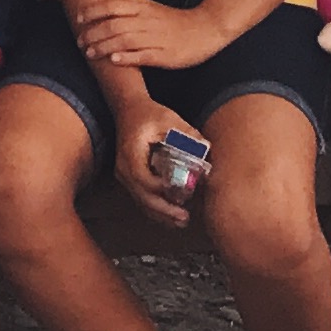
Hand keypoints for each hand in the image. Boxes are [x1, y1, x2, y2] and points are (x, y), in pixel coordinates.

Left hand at [72, 0, 222, 73]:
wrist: (205, 30)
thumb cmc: (172, 19)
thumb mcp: (149, 5)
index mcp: (142, 8)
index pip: (113, 5)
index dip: (93, 11)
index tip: (78, 17)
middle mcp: (146, 21)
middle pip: (114, 24)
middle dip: (93, 33)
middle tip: (80, 41)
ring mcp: (155, 39)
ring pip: (125, 40)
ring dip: (104, 47)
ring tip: (90, 53)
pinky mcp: (164, 56)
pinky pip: (143, 56)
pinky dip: (127, 58)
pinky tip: (114, 61)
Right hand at [113, 100, 195, 230]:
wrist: (128, 109)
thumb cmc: (147, 113)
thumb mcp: (168, 118)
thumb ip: (186, 133)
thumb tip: (206, 148)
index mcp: (131, 153)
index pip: (143, 179)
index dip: (162, 190)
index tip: (180, 194)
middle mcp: (124, 168)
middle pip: (142, 196)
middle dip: (163, 210)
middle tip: (184, 218)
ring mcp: (124, 175)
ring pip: (141, 201)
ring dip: (160, 214)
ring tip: (181, 221)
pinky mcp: (129, 178)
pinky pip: (141, 198)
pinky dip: (155, 208)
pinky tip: (170, 215)